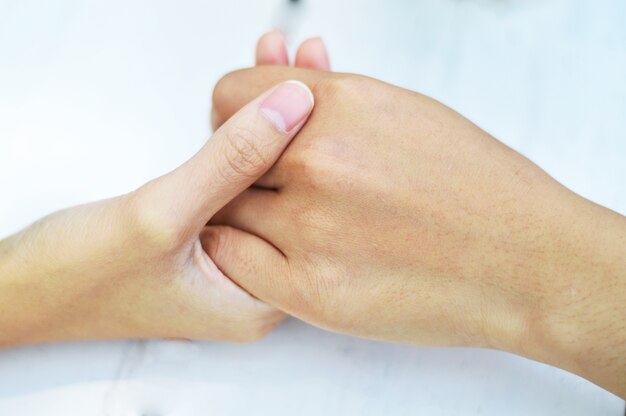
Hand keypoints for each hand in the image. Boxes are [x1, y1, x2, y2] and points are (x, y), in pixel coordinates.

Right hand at [0, 80, 313, 345]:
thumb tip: (292, 107)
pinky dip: (242, 133)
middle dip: (299, 116)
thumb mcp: (159, 214)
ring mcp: (230, 257)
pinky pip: (236, 178)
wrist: (21, 289)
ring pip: (265, 176)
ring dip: (270, 116)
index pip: (309, 211)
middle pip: (294, 188)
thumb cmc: (75, 276)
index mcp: (258, 299)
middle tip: (307, 56)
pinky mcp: (206, 237)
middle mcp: (253, 281)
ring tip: (280, 59)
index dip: (322, 136)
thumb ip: (231, 163)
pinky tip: (251, 98)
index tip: (320, 77)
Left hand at [208, 66, 625, 395]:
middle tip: (270, 181)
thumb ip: (328, 101)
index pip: (232, 96)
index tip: (250, 134)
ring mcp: (310, 230)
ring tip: (290, 221)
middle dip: (242, 166)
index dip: (236, 116)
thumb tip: (276, 81)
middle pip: (224, 155)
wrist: (524, 259)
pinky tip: (277, 254)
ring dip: (248, 214)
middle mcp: (318, 161)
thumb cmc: (474, 184)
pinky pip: (236, 263)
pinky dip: (246, 257)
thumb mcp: (401, 112)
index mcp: (341, 106)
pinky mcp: (311, 292)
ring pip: (227, 211)